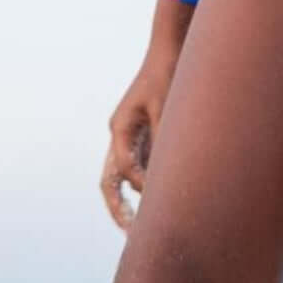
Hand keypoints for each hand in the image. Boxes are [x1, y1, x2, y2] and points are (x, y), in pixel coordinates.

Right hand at [100, 41, 181, 230]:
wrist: (170, 47)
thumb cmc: (168, 74)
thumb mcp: (167, 106)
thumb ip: (164, 138)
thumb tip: (166, 172)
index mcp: (121, 128)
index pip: (123, 168)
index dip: (140, 185)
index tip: (158, 196)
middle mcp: (121, 134)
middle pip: (111, 181)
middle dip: (118, 208)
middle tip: (132, 235)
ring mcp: (130, 135)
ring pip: (123, 176)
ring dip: (133, 198)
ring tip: (145, 226)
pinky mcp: (144, 133)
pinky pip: (141, 165)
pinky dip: (147, 182)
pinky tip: (164, 196)